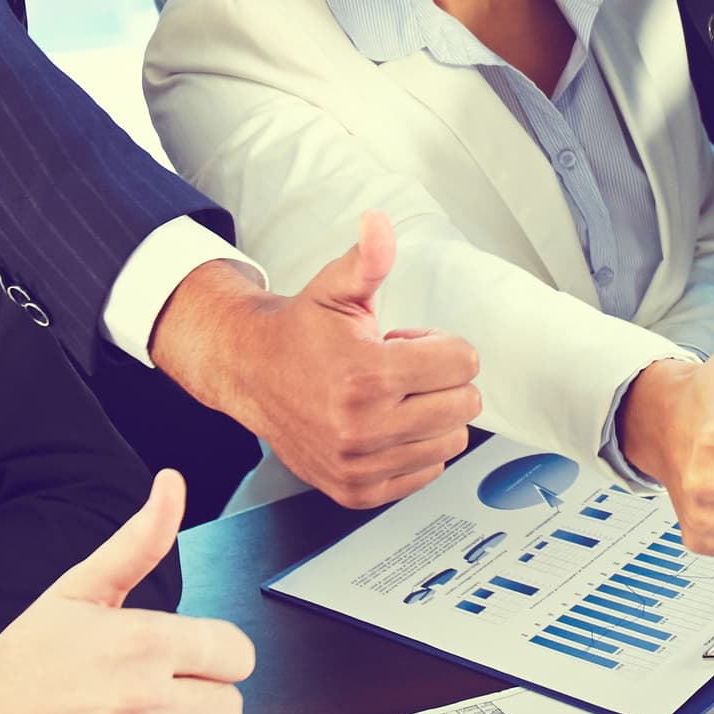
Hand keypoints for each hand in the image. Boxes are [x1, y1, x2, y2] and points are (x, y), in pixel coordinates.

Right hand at [0, 470, 256, 713]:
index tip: (181, 670)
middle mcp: (144, 698)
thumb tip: (171, 484)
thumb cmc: (21, 665)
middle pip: (230, 712)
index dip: (212, 665)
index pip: (238, 656)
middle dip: (195, 711)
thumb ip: (138, 541)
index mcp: (143, 640)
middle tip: (149, 710)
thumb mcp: (79, 593)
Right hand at [153, 214, 479, 506]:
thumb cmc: (299, 333)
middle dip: (441, 379)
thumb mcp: (335, 288)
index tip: (408, 343)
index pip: (463, 363)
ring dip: (431, 414)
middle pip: (464, 404)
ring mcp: (360, 465)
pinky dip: (417, 447)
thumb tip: (379, 222)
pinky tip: (385, 424)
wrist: (250, 374)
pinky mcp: (357, 491)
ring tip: (390, 397)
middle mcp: (364, 429)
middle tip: (401, 369)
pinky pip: (428, 472)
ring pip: (451, 441)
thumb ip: (369, 259)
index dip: (441, 345)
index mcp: (366, 377)